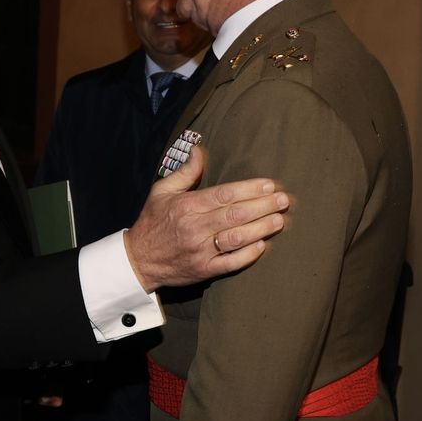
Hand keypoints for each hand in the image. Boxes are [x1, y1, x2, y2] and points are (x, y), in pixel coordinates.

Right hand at [125, 146, 288, 291]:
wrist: (138, 260)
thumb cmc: (153, 221)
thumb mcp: (162, 191)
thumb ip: (185, 172)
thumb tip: (199, 150)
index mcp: (186, 206)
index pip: (224, 195)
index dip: (249, 189)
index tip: (269, 185)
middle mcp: (194, 228)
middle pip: (235, 215)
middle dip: (263, 206)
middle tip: (284, 200)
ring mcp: (200, 251)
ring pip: (237, 238)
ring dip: (261, 228)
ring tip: (280, 220)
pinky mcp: (204, 270)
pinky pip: (231, 263)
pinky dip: (248, 255)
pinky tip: (262, 245)